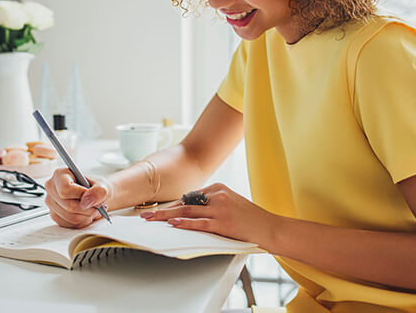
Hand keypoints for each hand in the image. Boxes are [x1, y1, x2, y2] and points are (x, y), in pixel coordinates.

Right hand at [44, 167, 112, 227]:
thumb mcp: (102, 185)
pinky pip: (70, 224)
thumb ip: (98, 191)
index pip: (65, 189)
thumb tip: (87, 202)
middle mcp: (51, 188)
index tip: (92, 196)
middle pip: (68, 205)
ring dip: (87, 216)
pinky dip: (82, 222)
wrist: (93, 195)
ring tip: (94, 210)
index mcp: (59, 175)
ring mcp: (51, 203)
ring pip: (70, 217)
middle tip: (98, 206)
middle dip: (88, 209)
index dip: (81, 195)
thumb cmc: (94, 187)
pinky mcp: (55, 215)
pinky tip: (86, 214)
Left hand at [140, 183, 276, 246]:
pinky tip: (173, 224)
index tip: (157, 210)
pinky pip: (200, 223)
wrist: (270, 227)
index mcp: (218, 188)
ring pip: (188, 211)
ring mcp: (220, 208)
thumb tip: (188, 211)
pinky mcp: (223, 223)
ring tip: (151, 220)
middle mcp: (218, 195)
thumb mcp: (230, 203)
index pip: (189, 196)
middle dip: (163, 210)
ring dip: (166, 216)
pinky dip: (185, 224)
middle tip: (146, 214)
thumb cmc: (250, 218)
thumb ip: (211, 204)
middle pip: (184, 202)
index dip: (171, 205)